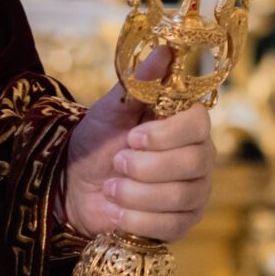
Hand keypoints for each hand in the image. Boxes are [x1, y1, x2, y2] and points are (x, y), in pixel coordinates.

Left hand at [60, 59, 215, 242]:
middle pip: (192, 162)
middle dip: (145, 166)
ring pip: (179, 196)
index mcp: (186, 124)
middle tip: (117, 162)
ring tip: (110, 187)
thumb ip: (141, 81)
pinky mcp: (183, 223)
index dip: (166, 133)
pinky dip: (137, 218)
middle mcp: (199, 157)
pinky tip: (117, 211)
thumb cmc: (99, 141)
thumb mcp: (113, 107)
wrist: (75, 185)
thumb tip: (166, 49)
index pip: (199, 123)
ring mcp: (195, 192)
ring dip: (135, 193)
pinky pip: (171, 226)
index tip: (133, 136)